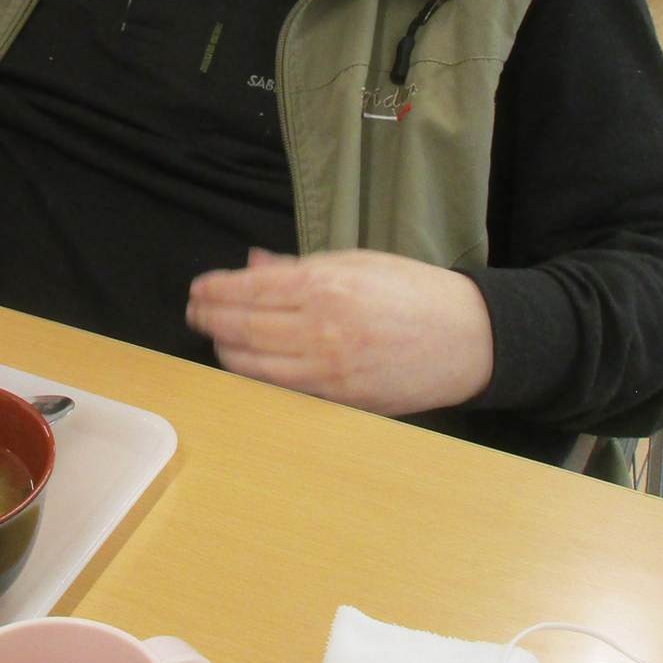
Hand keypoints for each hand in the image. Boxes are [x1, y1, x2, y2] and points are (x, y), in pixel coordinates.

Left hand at [185, 248, 495, 416]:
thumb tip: (254, 264)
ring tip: (214, 337)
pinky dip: (255, 375)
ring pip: (254, 364)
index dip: (215, 290)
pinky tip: (244, 364)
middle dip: (210, 319)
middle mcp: (321, 329)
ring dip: (225, 349)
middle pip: (243, 327)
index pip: (249, 289)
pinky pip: (281, 388)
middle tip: (194, 312)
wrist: (467, 339)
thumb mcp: (358, 262)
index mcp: (326, 286)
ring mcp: (328, 370)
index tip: (197, 289)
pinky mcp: (338, 399)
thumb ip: (300, 267)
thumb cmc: (414, 292)